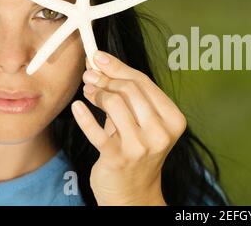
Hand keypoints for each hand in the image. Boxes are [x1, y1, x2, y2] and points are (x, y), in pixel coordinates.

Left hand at [71, 50, 186, 205]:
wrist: (134, 193)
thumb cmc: (138, 151)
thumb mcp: (143, 122)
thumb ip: (127, 95)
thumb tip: (100, 63)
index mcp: (173, 119)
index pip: (144, 83)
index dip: (118, 67)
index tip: (99, 56)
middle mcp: (161, 132)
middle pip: (130, 90)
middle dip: (106, 77)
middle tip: (89, 74)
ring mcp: (141, 146)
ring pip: (114, 104)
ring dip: (96, 93)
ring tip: (88, 91)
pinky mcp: (118, 158)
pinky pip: (96, 129)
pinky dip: (83, 115)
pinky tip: (77, 107)